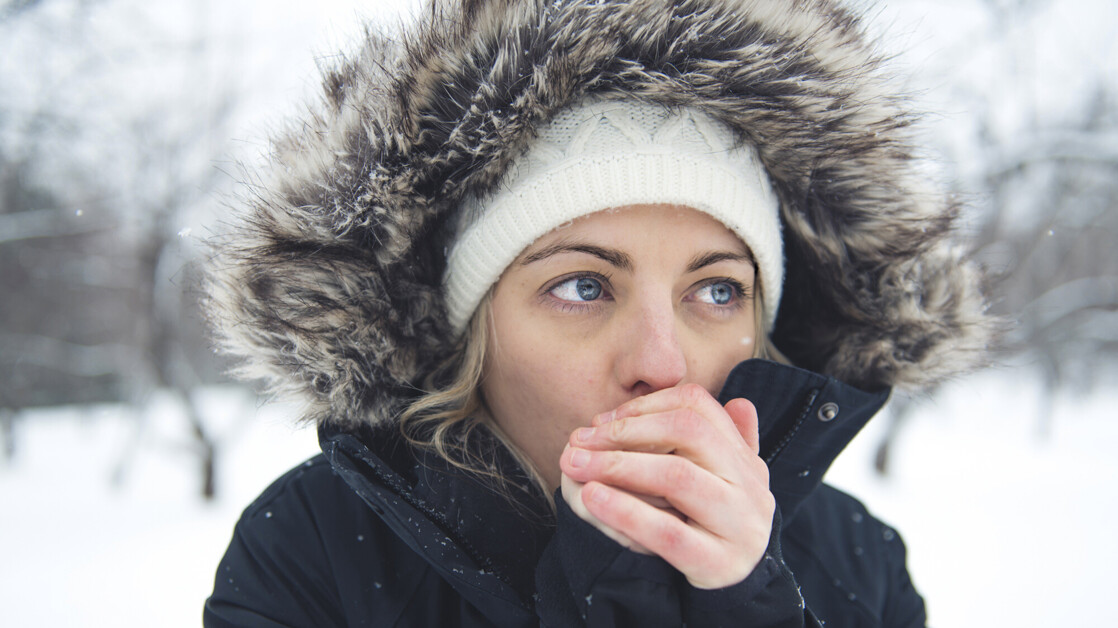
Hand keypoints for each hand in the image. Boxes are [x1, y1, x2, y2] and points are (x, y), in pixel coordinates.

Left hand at [559, 383, 774, 588]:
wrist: (737, 587)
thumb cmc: (719, 524)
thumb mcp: (727, 480)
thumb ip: (725, 441)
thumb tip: (737, 400)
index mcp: (745, 458)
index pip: (698, 406)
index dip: (647, 405)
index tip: (604, 420)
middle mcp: (749, 485)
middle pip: (688, 433)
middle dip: (626, 431)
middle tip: (580, 439)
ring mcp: (737, 525)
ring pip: (677, 477)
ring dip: (619, 465)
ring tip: (576, 464)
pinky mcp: (716, 562)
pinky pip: (668, 532)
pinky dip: (626, 511)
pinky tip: (591, 498)